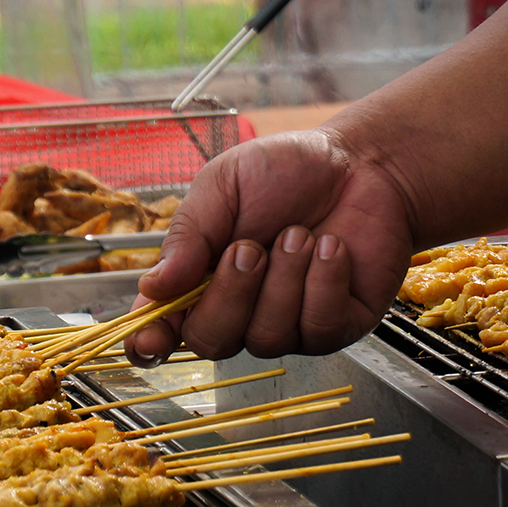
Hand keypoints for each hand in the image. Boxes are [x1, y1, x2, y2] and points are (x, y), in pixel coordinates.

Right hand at [125, 128, 414, 364]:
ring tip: (300, 234)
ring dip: (284, 277)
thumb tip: (153, 286)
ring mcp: (286, 326)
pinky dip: (323, 282)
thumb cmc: (286, 172)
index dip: (148, 342)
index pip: (162, 328)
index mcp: (197, 280)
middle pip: (211, 341)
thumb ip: (188, 235)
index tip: (147, 339)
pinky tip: (332, 248)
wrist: (360, 164)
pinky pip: (318, 329)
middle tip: (251, 247)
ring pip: (266, 337)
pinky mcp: (333, 327)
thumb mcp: (222, 185)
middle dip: (230, 292)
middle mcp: (237, 312)